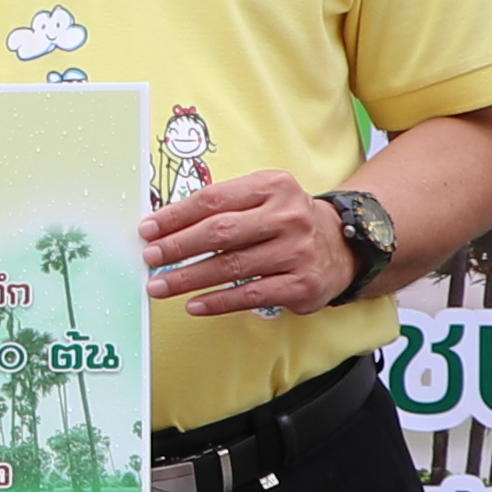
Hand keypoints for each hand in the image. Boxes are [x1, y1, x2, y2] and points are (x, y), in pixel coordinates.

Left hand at [140, 167, 348, 319]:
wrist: (343, 246)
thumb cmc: (287, 221)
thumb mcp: (264, 198)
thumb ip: (224, 206)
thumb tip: (167, 226)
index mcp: (272, 186)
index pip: (214, 200)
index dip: (176, 216)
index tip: (148, 229)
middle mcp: (287, 216)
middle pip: (220, 232)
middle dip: (178, 246)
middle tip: (150, 257)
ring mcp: (296, 251)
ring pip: (231, 266)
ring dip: (189, 278)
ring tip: (160, 285)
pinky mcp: (301, 284)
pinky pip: (250, 295)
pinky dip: (218, 301)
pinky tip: (194, 304)